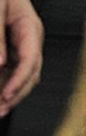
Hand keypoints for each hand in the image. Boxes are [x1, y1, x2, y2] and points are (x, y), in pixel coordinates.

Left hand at [0, 0, 42, 116]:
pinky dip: (5, 82)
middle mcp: (30, 38)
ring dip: (11, 92)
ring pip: (23, 74)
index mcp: (30, 27)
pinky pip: (13, 69)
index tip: (5, 97)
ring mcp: (23, 44)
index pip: (30, 60)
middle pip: (31, 72)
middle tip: (0, 110)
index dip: (18, 82)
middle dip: (16, 94)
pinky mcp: (13, 47)